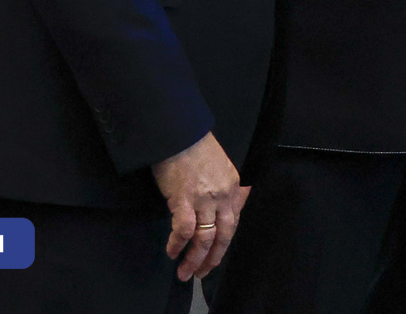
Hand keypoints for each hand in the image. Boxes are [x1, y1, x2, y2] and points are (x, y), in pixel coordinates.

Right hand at [151, 132, 246, 280]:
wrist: (178, 133)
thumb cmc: (195, 148)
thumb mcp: (221, 166)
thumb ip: (226, 188)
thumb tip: (230, 206)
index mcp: (234, 186)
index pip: (233, 222)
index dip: (224, 244)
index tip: (215, 256)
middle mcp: (223, 195)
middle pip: (223, 235)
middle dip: (213, 259)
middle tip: (202, 274)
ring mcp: (204, 198)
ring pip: (204, 238)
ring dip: (194, 259)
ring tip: (185, 273)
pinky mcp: (184, 199)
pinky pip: (183, 230)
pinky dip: (177, 244)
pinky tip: (171, 252)